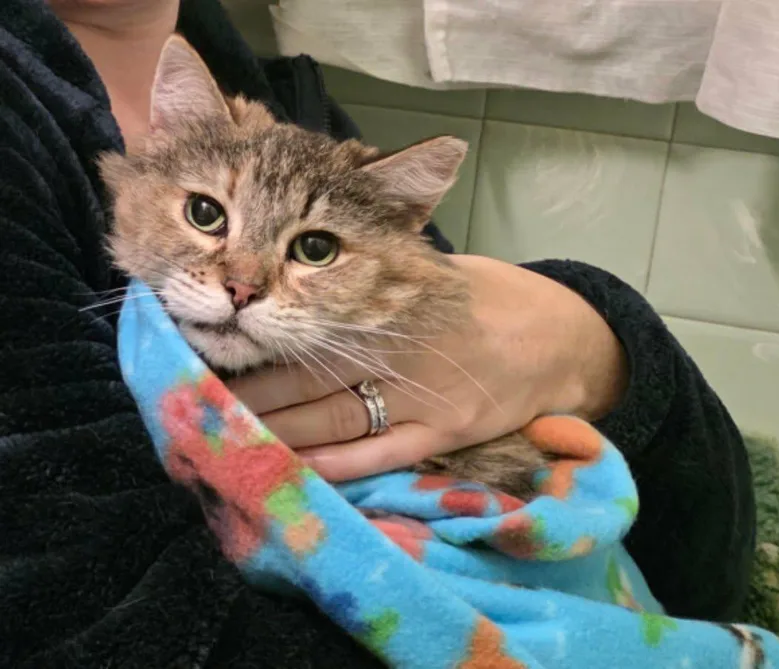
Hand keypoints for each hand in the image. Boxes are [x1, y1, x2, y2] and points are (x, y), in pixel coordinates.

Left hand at [228, 255, 627, 480]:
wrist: (565, 338)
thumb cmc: (494, 295)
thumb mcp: (435, 270)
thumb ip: (374, 285)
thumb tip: (306, 290)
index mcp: (394, 304)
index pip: (306, 328)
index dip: (255, 346)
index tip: (211, 353)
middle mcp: (401, 351)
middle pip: (307, 378)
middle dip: (248, 395)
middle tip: (194, 406)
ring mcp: (425, 397)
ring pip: (334, 419)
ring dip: (276, 433)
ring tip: (225, 443)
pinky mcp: (447, 434)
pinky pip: (381, 454)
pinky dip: (336, 466)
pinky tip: (295, 471)